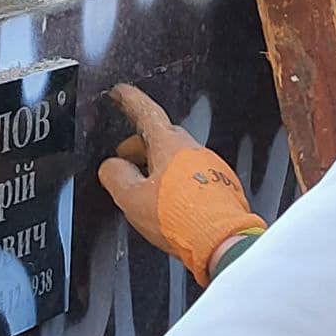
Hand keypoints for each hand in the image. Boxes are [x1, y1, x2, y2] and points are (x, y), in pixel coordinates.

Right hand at [99, 84, 265, 284]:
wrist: (223, 243)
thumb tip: (111, 167)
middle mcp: (194, 151)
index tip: (121, 93)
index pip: (147, 113)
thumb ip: (116, 176)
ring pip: (179, 158)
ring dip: (160, 167)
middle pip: (162, 137)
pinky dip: (178, 183)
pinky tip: (170, 204)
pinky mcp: (223, 187)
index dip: (130, 101)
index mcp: (170, 145)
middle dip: (141, 145)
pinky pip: (194, 177)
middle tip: (125, 157)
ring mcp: (212, 168)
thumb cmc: (181, 220)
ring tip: (145, 189)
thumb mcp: (132, 199)